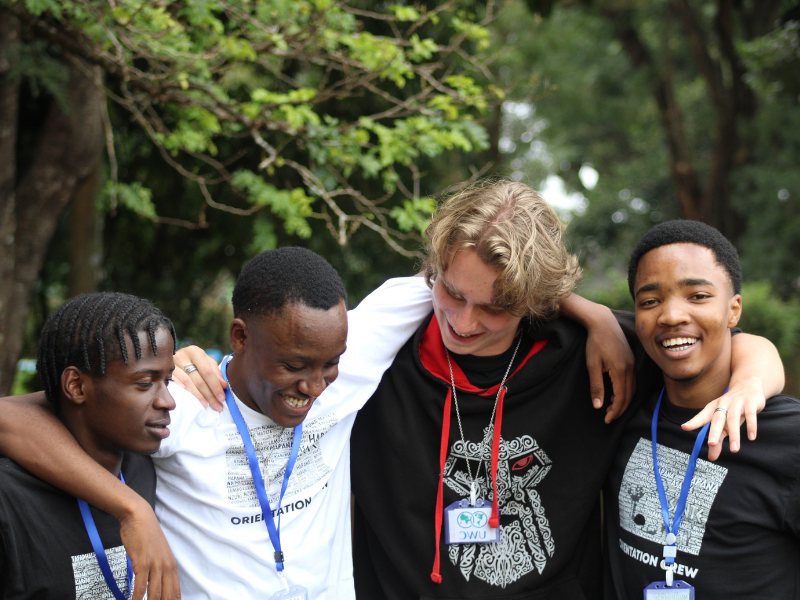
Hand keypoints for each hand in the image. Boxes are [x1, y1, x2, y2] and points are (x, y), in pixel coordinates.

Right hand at [120, 499, 180, 599]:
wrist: (139, 518)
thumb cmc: (147, 536)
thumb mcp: (158, 554)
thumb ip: (159, 569)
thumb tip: (155, 584)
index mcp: (172, 565)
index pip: (176, 592)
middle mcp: (167, 567)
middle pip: (167, 596)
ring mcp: (156, 565)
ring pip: (155, 594)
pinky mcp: (143, 564)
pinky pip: (141, 587)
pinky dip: (137, 598)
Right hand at [172, 346, 226, 411]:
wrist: (170, 357)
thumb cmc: (193, 360)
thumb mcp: (205, 362)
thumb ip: (216, 372)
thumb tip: (224, 385)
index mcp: (195, 352)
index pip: (207, 371)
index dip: (215, 385)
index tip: (222, 397)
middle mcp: (182, 356)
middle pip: (198, 379)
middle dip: (209, 394)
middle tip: (217, 406)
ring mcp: (171, 365)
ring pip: (188, 384)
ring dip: (199, 397)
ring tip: (207, 406)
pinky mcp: (165, 374)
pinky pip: (177, 386)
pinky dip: (186, 393)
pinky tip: (193, 401)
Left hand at [584, 308, 635, 422]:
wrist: (603, 323)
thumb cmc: (595, 343)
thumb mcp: (592, 365)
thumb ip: (596, 386)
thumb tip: (598, 406)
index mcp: (621, 371)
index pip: (621, 398)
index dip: (614, 411)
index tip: (606, 420)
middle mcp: (630, 369)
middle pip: (629, 396)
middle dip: (619, 409)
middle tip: (608, 418)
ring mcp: (632, 364)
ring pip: (632, 389)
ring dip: (623, 401)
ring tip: (611, 408)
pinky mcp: (631, 360)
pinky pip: (632, 381)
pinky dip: (625, 391)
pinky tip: (616, 393)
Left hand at [681, 376, 763, 460]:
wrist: (748, 386)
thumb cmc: (732, 408)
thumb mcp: (725, 422)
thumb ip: (718, 439)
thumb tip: (712, 458)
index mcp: (713, 408)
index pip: (702, 416)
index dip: (694, 422)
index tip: (684, 427)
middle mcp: (723, 404)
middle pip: (717, 418)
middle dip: (714, 431)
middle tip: (712, 444)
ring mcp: (737, 403)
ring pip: (734, 419)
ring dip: (735, 434)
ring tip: (735, 450)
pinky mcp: (750, 403)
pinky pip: (750, 415)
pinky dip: (751, 426)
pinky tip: (751, 437)